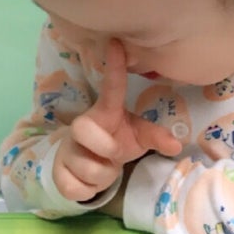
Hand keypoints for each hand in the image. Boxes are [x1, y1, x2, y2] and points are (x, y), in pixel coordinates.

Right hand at [52, 39, 181, 201]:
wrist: (84, 167)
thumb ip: (155, 138)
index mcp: (105, 113)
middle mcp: (82, 126)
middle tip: (113, 155)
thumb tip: (176, 145)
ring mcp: (67, 147)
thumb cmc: (113, 143)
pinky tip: (87, 179)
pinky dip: (89, 190)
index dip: (114, 66)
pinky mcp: (57, 171)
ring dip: (101, 175)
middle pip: (85, 132)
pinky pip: (77, 187)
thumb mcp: (136, 138)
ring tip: (101, 166)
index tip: (117, 43)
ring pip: (87, 169)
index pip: (111, 87)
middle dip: (106, 150)